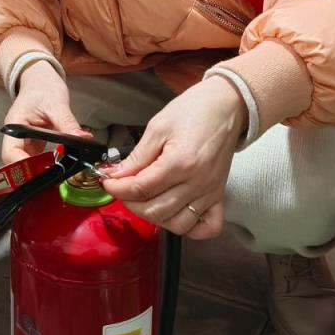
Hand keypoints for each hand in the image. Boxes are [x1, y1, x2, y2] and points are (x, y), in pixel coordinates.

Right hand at [0, 60, 87, 165]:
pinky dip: (48, 165)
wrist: (40, 78)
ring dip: (41, 171)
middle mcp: (16, 137)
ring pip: (28, 164)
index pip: (11, 153)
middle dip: (33, 174)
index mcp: (14, 126)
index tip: (42, 172)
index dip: (22, 166)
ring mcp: (24, 142)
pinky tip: (61, 167)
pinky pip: (38, 159)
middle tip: (55, 179)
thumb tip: (82, 139)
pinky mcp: (34, 144)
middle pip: (17, 164)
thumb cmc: (43, 87)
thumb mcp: (56, 104)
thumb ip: (68, 124)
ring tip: (60, 175)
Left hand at [102, 76, 245, 239]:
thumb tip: (115, 175)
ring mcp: (211, 192)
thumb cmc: (193, 111)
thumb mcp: (158, 127)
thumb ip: (137, 156)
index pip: (141, 188)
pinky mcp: (220, 195)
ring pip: (178, 224)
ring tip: (145, 199)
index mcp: (180, 162)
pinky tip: (175, 213)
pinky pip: (208, 227)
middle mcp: (198, 183)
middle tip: (123, 189)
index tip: (107, 182)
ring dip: (156, 217)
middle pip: (156, 210)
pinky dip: (191, 228)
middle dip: (131, 203)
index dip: (118, 188)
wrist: (227, 106)